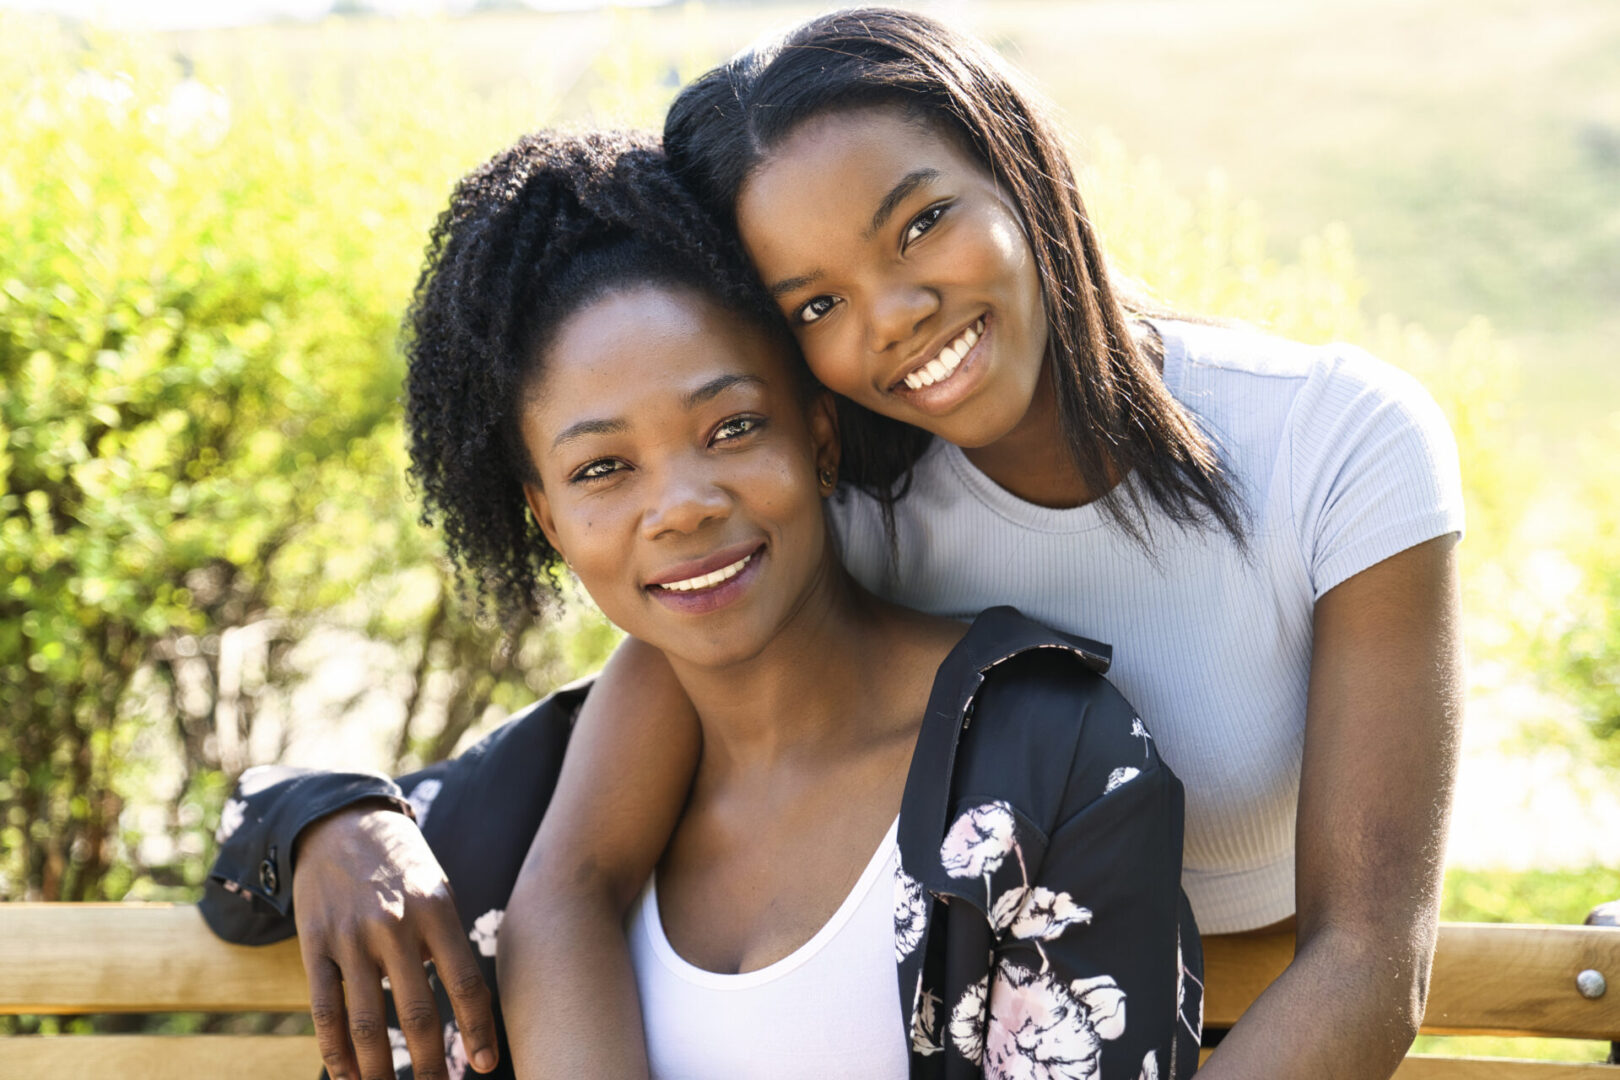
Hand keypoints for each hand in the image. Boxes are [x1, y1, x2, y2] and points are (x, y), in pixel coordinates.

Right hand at [292, 803, 497, 1079]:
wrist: (340, 822)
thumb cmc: (402, 866)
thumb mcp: (438, 890)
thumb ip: (447, 943)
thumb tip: (461, 1009)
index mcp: (437, 910)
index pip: (465, 983)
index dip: (477, 1031)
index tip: (485, 1066)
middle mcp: (395, 925)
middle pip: (415, 1014)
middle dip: (429, 1066)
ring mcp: (351, 936)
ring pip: (367, 1022)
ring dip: (379, 1071)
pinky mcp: (314, 943)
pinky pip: (324, 1008)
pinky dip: (335, 1051)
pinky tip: (348, 1077)